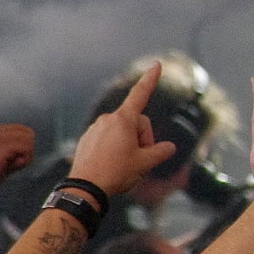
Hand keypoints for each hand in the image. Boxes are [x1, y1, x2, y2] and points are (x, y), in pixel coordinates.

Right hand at [0, 123, 33, 195]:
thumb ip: (7, 159)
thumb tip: (24, 158)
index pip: (19, 130)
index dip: (22, 146)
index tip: (12, 160)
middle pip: (27, 133)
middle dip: (26, 149)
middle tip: (14, 164)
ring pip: (29, 139)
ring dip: (26, 155)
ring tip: (10, 166)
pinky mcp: (2, 146)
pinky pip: (27, 149)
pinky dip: (24, 160)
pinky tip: (9, 168)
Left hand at [71, 62, 178, 194]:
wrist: (85, 188)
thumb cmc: (116, 173)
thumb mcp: (145, 163)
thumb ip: (161, 151)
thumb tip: (168, 147)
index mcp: (123, 120)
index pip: (140, 94)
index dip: (151, 79)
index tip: (156, 64)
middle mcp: (108, 120)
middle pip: (136, 123)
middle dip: (144, 138)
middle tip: (141, 159)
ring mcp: (95, 128)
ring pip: (122, 132)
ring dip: (130, 144)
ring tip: (124, 164)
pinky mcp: (87, 139)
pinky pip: (108, 138)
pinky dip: (115, 148)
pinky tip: (112, 164)